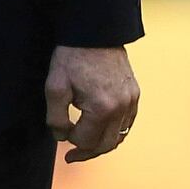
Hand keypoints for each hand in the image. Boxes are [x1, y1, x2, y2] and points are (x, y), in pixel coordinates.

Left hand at [45, 44, 138, 163]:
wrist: (94, 31)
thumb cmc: (72, 57)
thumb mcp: (54, 87)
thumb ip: (56, 118)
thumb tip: (62, 138)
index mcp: (102, 108)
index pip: (86, 141)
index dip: (71, 142)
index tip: (61, 133)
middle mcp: (122, 107)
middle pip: (106, 145)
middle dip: (87, 152)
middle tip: (71, 156)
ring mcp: (131, 100)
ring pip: (120, 136)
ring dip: (102, 144)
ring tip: (85, 146)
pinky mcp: (135, 93)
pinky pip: (128, 123)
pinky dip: (115, 131)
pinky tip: (101, 130)